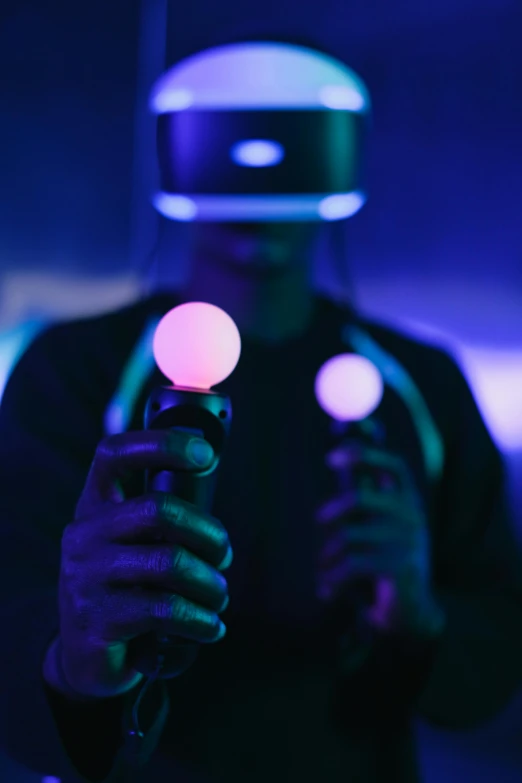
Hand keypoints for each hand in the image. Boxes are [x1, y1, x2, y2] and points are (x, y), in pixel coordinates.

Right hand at [53, 430, 232, 698]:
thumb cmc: (125, 590)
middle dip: (208, 533)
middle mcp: (84, 534)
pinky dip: (201, 619)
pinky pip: (167, 609)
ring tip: (218, 596)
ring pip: (170, 563)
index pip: (115, 454)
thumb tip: (218, 533)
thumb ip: (163, 525)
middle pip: (159, 509)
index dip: (161, 444)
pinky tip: (210, 626)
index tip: (205, 452)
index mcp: (94, 505)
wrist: (84, 657)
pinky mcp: (97, 620)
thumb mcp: (132, 547)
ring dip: (210, 582)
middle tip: (224, 556)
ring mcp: (85, 577)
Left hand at [316, 443, 444, 641]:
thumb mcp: (379, 526)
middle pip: (358, 498)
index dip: (364, 454)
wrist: (414, 613)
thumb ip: (364, 496)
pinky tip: (327, 592)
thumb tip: (338, 455)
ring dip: (326, 557)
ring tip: (323, 572)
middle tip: (319, 522)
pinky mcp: (400, 567)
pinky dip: (332, 579)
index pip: (393, 466)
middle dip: (330, 512)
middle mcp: (411, 516)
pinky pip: (351, 564)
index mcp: (408, 501)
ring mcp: (407, 542)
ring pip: (347, 536)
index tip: (331, 457)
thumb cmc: (386, 564)